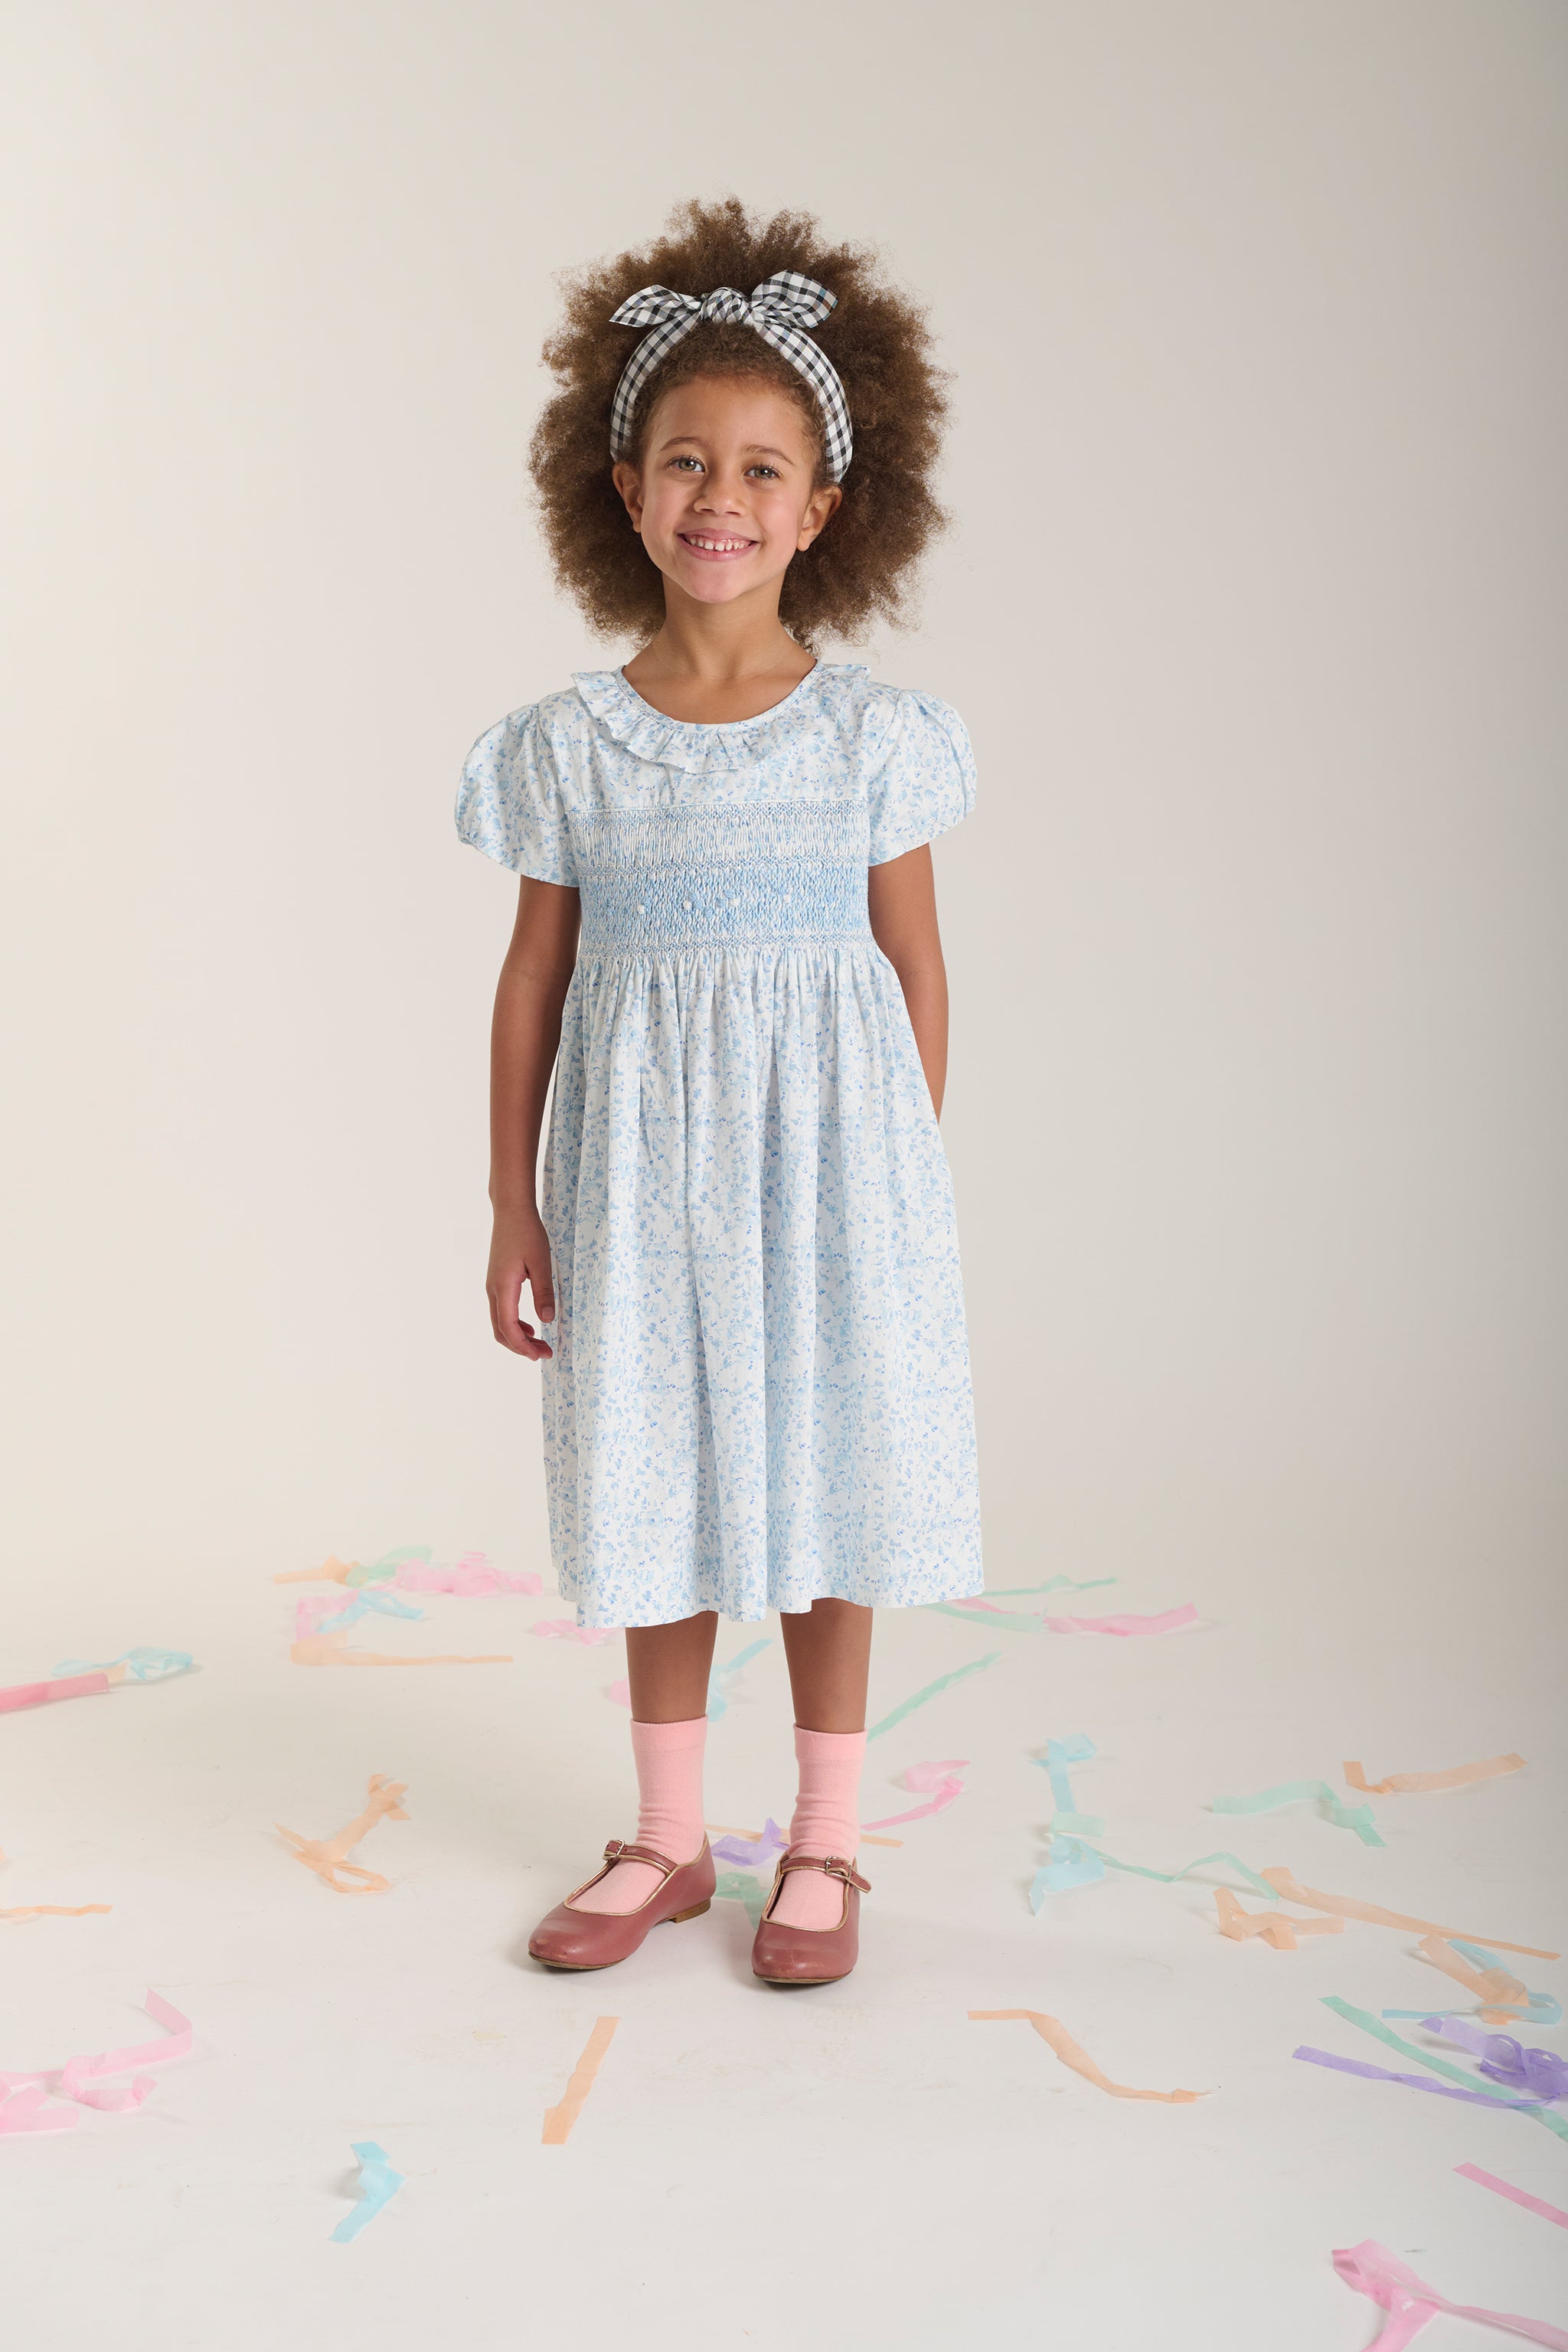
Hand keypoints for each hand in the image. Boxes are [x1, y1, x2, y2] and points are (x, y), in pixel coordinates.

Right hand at [487, 1208, 556, 1359]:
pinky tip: (531, 1326)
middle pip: (501, 1331)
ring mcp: (493, 1286)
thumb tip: (547, 1320)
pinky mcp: (497, 1282)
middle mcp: (493, 1290)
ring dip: (518, 1337)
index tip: (542, 1355)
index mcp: (503, 1287)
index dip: (524, 1346)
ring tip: (540, 1344)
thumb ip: (544, 1292)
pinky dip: (514, 1325)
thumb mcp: (542, 1262)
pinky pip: (501, 1311)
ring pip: (499, 1323)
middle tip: (545, 1354)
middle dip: (521, 1347)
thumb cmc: (527, 1233)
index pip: (509, 1328)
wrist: (510, 1211)